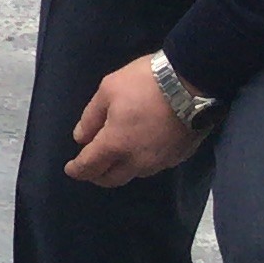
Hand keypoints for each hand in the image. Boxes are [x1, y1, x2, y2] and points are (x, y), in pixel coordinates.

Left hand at [65, 57, 207, 186]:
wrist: (193, 84)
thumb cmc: (145, 83)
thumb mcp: (108, 90)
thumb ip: (91, 117)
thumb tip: (81, 138)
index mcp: (115, 144)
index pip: (91, 166)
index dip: (78, 170)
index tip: (70, 170)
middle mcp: (137, 161)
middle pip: (112, 179)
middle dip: (97, 175)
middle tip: (91, 167)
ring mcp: (161, 162)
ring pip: (134, 174)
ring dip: (121, 169)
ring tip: (116, 156)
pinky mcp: (179, 157)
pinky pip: (154, 166)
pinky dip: (142, 162)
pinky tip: (141, 149)